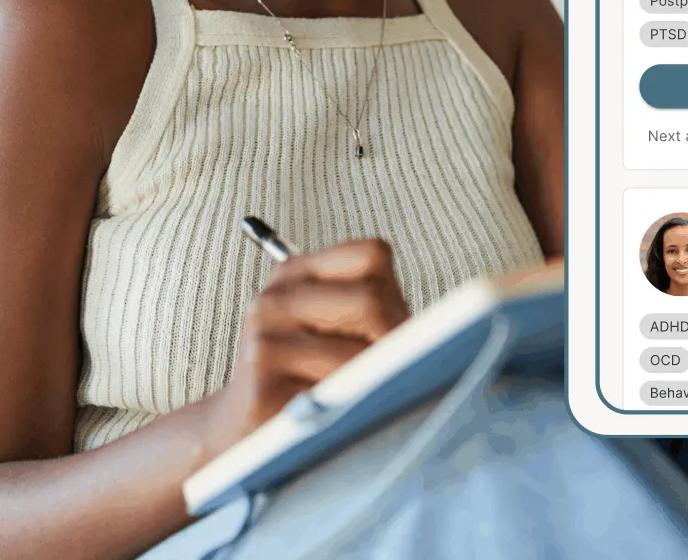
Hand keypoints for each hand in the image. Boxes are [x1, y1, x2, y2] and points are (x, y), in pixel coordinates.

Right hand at [204, 239, 408, 456]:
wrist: (238, 433)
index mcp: (297, 272)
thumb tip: (449, 326)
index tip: (394, 329)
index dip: (395, 293)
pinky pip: (331, 395)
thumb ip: (377, 312)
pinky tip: (337, 418)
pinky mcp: (259, 387)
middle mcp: (275, 297)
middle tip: (395, 371)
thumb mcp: (336, 333)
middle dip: (394, 341)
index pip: (371, 254)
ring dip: (374, 383)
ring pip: (356, 355)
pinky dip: (348, 411)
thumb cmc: (304, 379)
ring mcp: (263, 338)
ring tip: (368, 399)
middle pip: (369, 300)